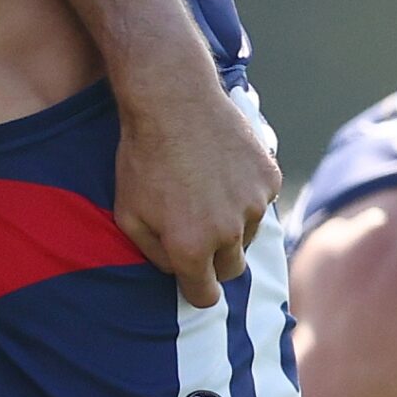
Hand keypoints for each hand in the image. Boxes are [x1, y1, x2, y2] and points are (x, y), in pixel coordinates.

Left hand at [113, 84, 279, 307]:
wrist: (172, 101)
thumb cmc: (142, 157)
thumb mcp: (127, 212)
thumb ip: (152, 252)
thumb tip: (175, 271)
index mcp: (190, 247)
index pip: (204, 295)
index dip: (195, 289)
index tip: (191, 280)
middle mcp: (227, 233)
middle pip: (231, 270)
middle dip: (214, 261)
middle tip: (194, 232)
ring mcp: (253, 205)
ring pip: (246, 234)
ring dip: (229, 224)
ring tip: (201, 190)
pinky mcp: (269, 178)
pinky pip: (259, 200)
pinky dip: (243, 193)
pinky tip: (219, 169)